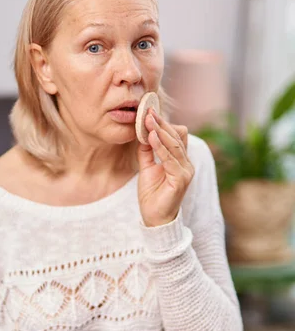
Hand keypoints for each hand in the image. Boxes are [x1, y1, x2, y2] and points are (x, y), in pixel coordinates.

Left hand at [137, 109, 193, 226]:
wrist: (154, 219)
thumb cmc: (152, 195)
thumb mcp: (147, 168)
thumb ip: (147, 151)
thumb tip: (143, 132)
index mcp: (181, 160)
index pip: (176, 136)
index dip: (164, 123)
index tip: (149, 112)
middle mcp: (187, 164)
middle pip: (177, 137)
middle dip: (161, 124)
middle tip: (148, 112)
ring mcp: (186, 171)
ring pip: (175, 145)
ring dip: (160, 132)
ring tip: (148, 121)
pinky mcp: (181, 179)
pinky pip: (171, 159)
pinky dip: (160, 147)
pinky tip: (151, 138)